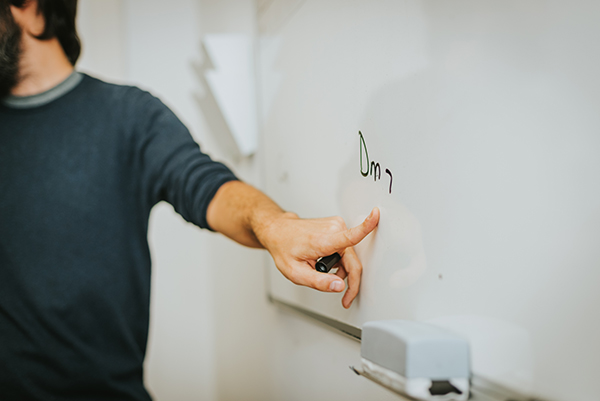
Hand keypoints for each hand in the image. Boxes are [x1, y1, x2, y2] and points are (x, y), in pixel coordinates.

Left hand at [259, 207, 379, 307]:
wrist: (278, 231)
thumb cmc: (284, 248)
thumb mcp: (296, 272)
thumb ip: (319, 282)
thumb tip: (339, 286)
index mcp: (323, 240)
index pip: (350, 235)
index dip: (367, 226)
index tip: (377, 214)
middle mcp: (332, 229)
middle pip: (353, 262)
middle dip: (350, 281)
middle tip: (345, 298)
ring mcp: (336, 225)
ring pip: (351, 257)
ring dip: (342, 270)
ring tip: (324, 274)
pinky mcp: (337, 226)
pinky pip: (347, 249)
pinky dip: (340, 261)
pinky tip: (327, 263)